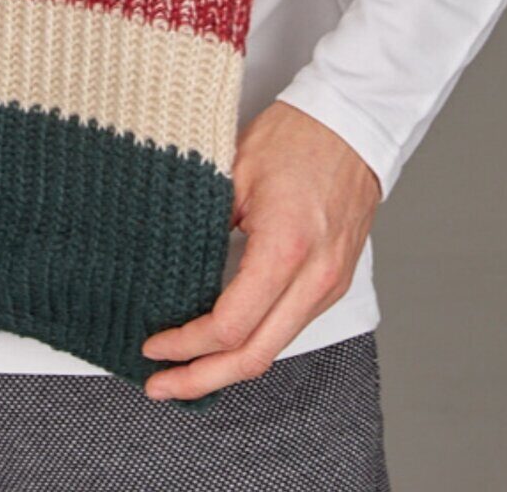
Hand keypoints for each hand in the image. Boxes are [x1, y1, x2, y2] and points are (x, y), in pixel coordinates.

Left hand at [140, 102, 381, 401]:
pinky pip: (290, 328)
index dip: (186, 344)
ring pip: (275, 349)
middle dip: (203, 379)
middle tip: (161, 385)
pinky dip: (254, 343)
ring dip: (229, 367)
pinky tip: (226, 342)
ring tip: (186, 371)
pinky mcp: (334, 281)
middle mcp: (314, 277)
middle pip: (255, 357)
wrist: (353, 122)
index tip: (154, 344)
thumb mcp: (232, 171)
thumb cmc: (296, 136)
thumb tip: (168, 267)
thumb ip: (203, 224)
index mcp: (285, 248)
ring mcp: (329, 284)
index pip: (230, 324)